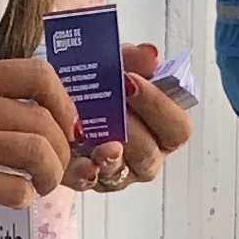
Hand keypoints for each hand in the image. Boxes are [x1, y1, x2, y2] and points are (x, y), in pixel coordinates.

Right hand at [0, 60, 78, 227]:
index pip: (36, 75)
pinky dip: (25, 197)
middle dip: (62, 150)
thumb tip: (61, 126)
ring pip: (35, 152)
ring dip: (52, 175)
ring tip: (42, 184)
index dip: (65, 103)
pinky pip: (14, 189)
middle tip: (54, 169)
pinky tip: (15, 197)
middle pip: (43, 121)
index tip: (67, 127)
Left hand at [68, 43, 192, 191]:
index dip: (160, 107)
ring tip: (93, 133)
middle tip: (107, 106)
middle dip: (130, 128)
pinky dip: (84, 173)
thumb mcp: (117, 62)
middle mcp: (146, 154)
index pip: (178, 128)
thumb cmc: (101, 81)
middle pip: (150, 153)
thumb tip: (149, 55)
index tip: (132, 82)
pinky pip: (87, 183)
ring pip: (121, 170)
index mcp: (163, 127)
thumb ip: (133, 58)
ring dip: (109, 152)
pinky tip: (83, 162)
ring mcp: (118, 171)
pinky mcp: (87, 179)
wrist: (60, 91)